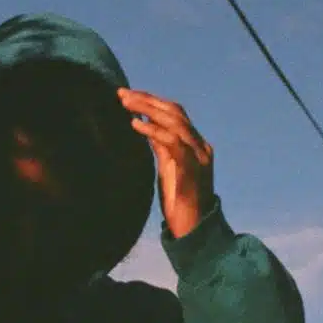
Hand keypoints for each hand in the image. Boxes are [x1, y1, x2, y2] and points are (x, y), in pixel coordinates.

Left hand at [117, 88, 214, 239]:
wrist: (194, 229)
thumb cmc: (179, 203)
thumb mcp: (168, 168)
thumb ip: (160, 147)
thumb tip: (143, 124)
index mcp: (196, 145)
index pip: (175, 113)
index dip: (152, 101)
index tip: (129, 95)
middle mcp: (200, 146)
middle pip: (174, 112)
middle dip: (148, 99)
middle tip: (122, 93)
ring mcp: (198, 156)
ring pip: (174, 121)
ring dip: (148, 109)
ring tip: (125, 103)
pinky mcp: (192, 168)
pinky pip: (172, 141)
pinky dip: (153, 130)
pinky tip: (135, 124)